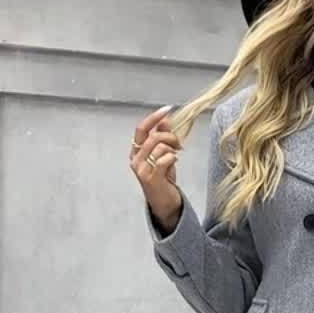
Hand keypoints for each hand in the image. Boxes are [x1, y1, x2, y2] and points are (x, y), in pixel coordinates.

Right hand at [130, 104, 182, 225]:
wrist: (165, 203)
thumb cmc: (164, 179)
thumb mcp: (164, 155)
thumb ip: (163, 138)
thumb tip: (165, 120)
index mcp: (136, 151)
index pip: (141, 129)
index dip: (154, 117)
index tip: (167, 109)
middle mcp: (135, 159)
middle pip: (152, 136)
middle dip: (169, 136)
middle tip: (179, 144)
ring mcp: (141, 169)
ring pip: (159, 146)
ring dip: (172, 148)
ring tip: (176, 155)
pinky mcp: (150, 178)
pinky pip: (164, 159)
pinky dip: (172, 159)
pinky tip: (174, 163)